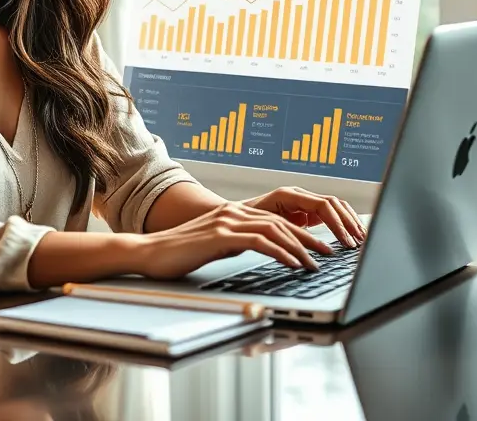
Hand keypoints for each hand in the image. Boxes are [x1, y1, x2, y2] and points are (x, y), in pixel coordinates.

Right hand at [133, 202, 333, 280]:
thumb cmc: (178, 254)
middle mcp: (232, 212)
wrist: (148, 253)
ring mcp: (226, 222)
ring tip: (315, 263)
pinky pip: (259, 242)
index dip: (301, 233)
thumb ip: (236, 243)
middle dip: (308, 238)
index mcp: (232, 213)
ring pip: (274, 230)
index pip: (275, 220)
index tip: (319, 247)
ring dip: (299, 247)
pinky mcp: (220, 236)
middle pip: (281, 222)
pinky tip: (293, 263)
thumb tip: (260, 250)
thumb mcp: (214, 245)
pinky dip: (280, 252)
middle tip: (328, 253)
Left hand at [243, 187, 365, 247]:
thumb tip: (297, 249)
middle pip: (334, 203)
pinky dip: (342, 223)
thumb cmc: (243, 221)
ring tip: (360, 239)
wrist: (232, 215)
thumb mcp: (261, 228)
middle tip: (359, 242)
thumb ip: (280, 234)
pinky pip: (330, 214)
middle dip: (348, 222)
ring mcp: (304, 202)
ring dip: (349, 222)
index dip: (337, 223)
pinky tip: (350, 237)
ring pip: (335, 206)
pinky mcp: (306, 212)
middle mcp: (299, 195)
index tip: (346, 242)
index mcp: (289, 195)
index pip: (323, 205)